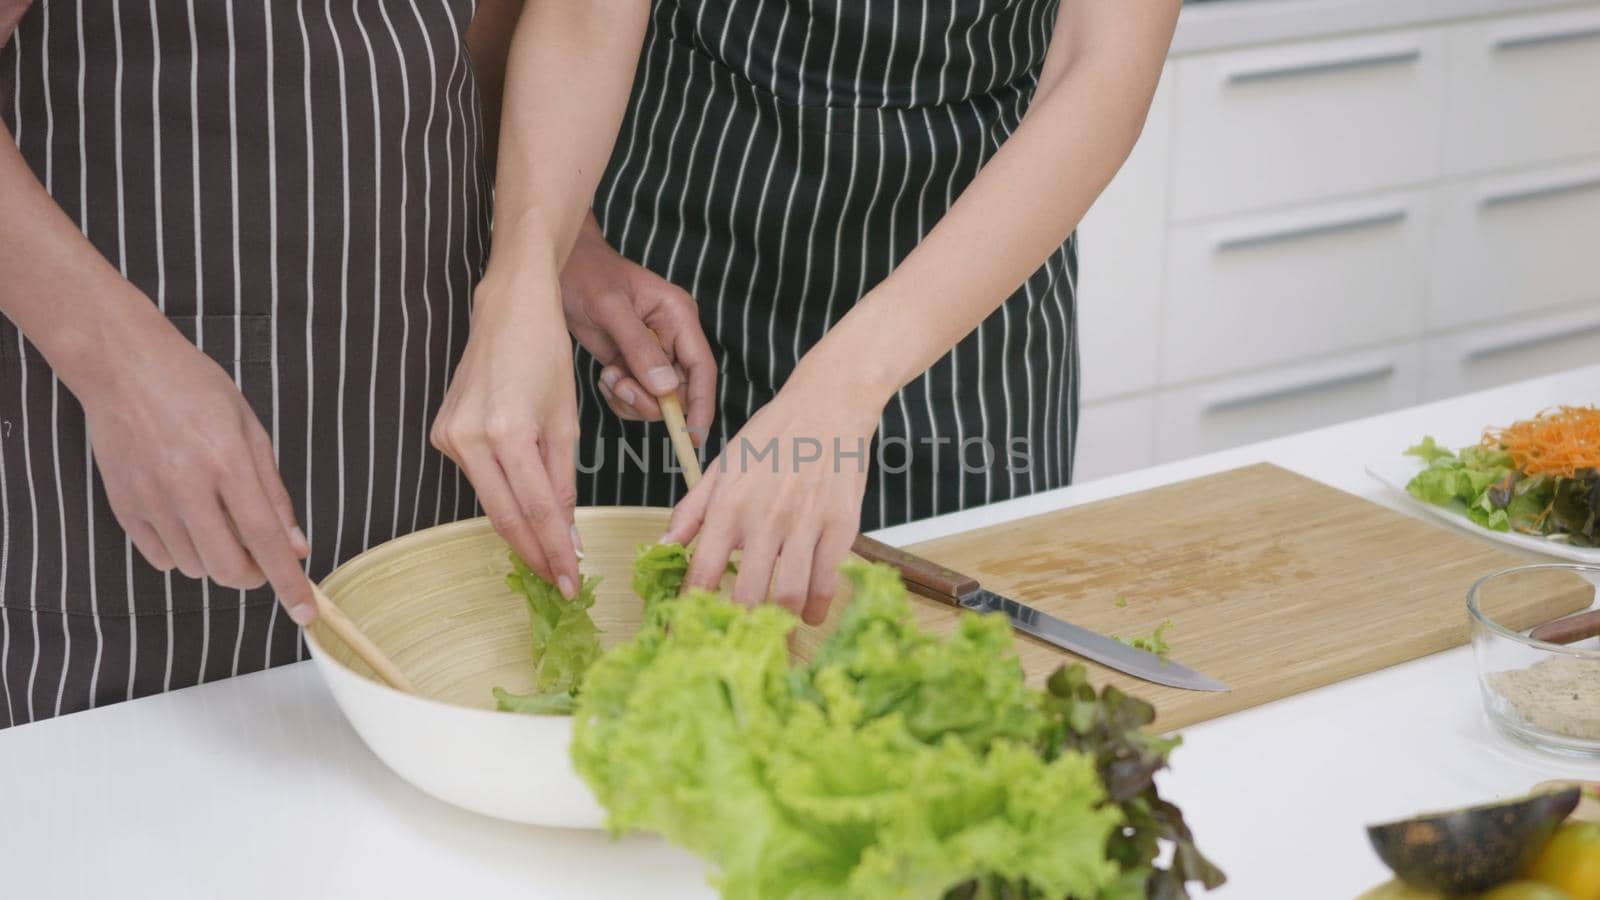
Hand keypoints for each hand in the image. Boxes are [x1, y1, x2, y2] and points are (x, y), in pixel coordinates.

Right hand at [66, 300, 314, 621]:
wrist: (123, 367)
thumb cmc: (195, 389)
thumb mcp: (251, 430)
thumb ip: (274, 493)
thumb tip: (297, 546)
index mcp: (227, 462)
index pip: (266, 539)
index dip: (289, 581)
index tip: (306, 611)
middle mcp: (187, 487)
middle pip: (229, 567)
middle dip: (255, 575)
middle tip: (263, 558)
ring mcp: (150, 500)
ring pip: (196, 568)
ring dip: (218, 559)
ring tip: (218, 518)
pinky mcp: (123, 506)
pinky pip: (161, 558)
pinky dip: (184, 553)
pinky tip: (188, 520)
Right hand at [431, 266, 581, 597]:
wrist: (508, 310)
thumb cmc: (547, 356)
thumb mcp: (567, 421)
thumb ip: (563, 480)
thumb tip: (566, 536)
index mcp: (508, 432)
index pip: (537, 509)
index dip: (556, 551)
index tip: (572, 583)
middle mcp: (470, 438)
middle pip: (505, 516)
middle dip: (535, 554)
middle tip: (560, 584)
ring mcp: (449, 436)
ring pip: (491, 501)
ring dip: (520, 531)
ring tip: (548, 559)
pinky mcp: (441, 433)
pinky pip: (480, 478)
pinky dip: (503, 498)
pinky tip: (524, 514)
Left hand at [560, 217, 714, 442]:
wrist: (560, 268)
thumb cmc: (586, 275)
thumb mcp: (610, 308)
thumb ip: (639, 348)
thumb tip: (665, 388)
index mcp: (678, 316)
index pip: (701, 368)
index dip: (701, 404)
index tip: (693, 435)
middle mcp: (672, 337)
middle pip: (680, 390)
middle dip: (650, 399)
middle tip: (620, 384)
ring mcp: (653, 353)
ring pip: (657, 399)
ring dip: (631, 398)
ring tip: (609, 374)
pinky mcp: (633, 364)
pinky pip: (636, 397)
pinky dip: (620, 397)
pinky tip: (605, 376)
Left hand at [663, 366, 880, 624]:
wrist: (829, 403)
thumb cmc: (771, 435)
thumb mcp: (722, 466)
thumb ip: (692, 512)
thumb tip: (662, 549)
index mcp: (729, 504)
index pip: (701, 572)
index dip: (687, 611)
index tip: (680, 637)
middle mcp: (765, 516)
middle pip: (747, 594)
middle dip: (736, 629)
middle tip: (731, 647)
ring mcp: (806, 522)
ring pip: (789, 594)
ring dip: (778, 624)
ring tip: (770, 635)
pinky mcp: (842, 525)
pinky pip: (828, 580)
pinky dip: (817, 607)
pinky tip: (808, 616)